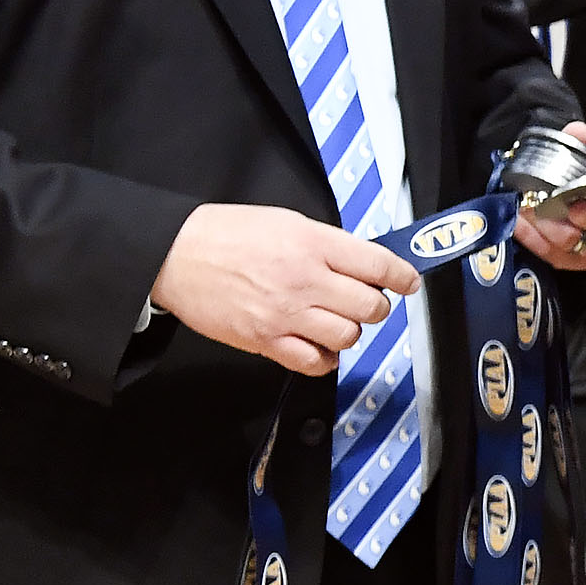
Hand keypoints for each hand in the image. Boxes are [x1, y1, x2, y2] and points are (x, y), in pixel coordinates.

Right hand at [149, 202, 421, 375]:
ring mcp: (286, 314)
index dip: (402, 276)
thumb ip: (327, 244)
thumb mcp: (287, 222)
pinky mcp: (266, 340)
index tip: (409, 281)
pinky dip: (324, 357)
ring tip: (337, 320)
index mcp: (314, 244)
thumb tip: (361, 263)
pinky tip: (318, 344)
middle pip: (370, 306)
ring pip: (348, 336)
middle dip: (376, 305)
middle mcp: (306, 281)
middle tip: (366, 299)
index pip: (378, 265)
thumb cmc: (227, 234)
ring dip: (350, 330)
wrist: (176, 255)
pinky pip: (314, 362)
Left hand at [511, 122, 585, 270]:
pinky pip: (555, 256)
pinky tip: (518, 222)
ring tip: (528, 207)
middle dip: (584, 216)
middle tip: (558, 203)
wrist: (585, 196)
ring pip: (578, 244)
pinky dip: (533, 240)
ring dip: (550, 226)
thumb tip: (574, 131)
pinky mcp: (579, 262)